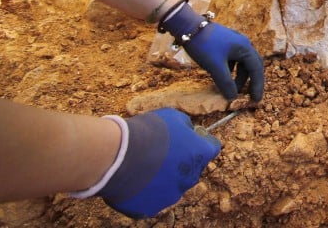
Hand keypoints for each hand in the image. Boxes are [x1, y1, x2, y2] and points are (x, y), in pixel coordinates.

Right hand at [99, 108, 220, 218]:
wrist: (116, 155)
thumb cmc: (146, 132)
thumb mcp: (173, 117)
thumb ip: (186, 127)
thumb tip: (189, 132)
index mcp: (200, 154)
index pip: (211, 147)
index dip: (200, 141)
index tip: (190, 138)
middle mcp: (190, 178)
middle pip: (191, 169)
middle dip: (181, 161)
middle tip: (161, 152)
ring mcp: (171, 196)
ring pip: (172, 186)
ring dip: (164, 178)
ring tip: (143, 166)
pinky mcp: (151, 209)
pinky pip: (152, 200)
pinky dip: (146, 192)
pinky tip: (134, 180)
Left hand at [160, 0, 264, 100]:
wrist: (188, 26)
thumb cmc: (204, 45)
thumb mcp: (215, 66)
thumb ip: (225, 82)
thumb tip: (233, 98)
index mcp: (245, 48)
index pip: (256, 69)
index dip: (257, 86)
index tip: (255, 100)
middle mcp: (243, 44)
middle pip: (253, 65)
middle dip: (252, 81)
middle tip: (250, 96)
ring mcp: (234, 42)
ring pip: (242, 63)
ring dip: (240, 77)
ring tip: (232, 90)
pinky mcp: (225, 43)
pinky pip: (234, 59)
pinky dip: (232, 71)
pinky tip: (223, 77)